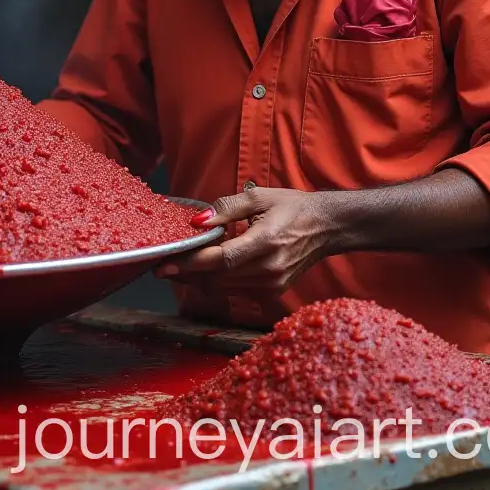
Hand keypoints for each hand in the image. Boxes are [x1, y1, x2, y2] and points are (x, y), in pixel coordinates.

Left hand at [154, 187, 336, 296]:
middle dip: (186, 274)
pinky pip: (234, 291)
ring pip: (222, 289)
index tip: (164, 263)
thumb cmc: (291, 207)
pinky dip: (217, 281)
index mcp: (265, 242)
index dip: (190, 264)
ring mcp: (272, 285)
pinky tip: (209, 268)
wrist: (326, 227)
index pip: (220, 260)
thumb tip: (196, 221)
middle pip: (216, 279)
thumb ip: (225, 208)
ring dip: (198, 280)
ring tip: (181, 265)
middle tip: (163, 264)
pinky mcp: (272, 292)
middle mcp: (268, 269)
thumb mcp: (258, 197)